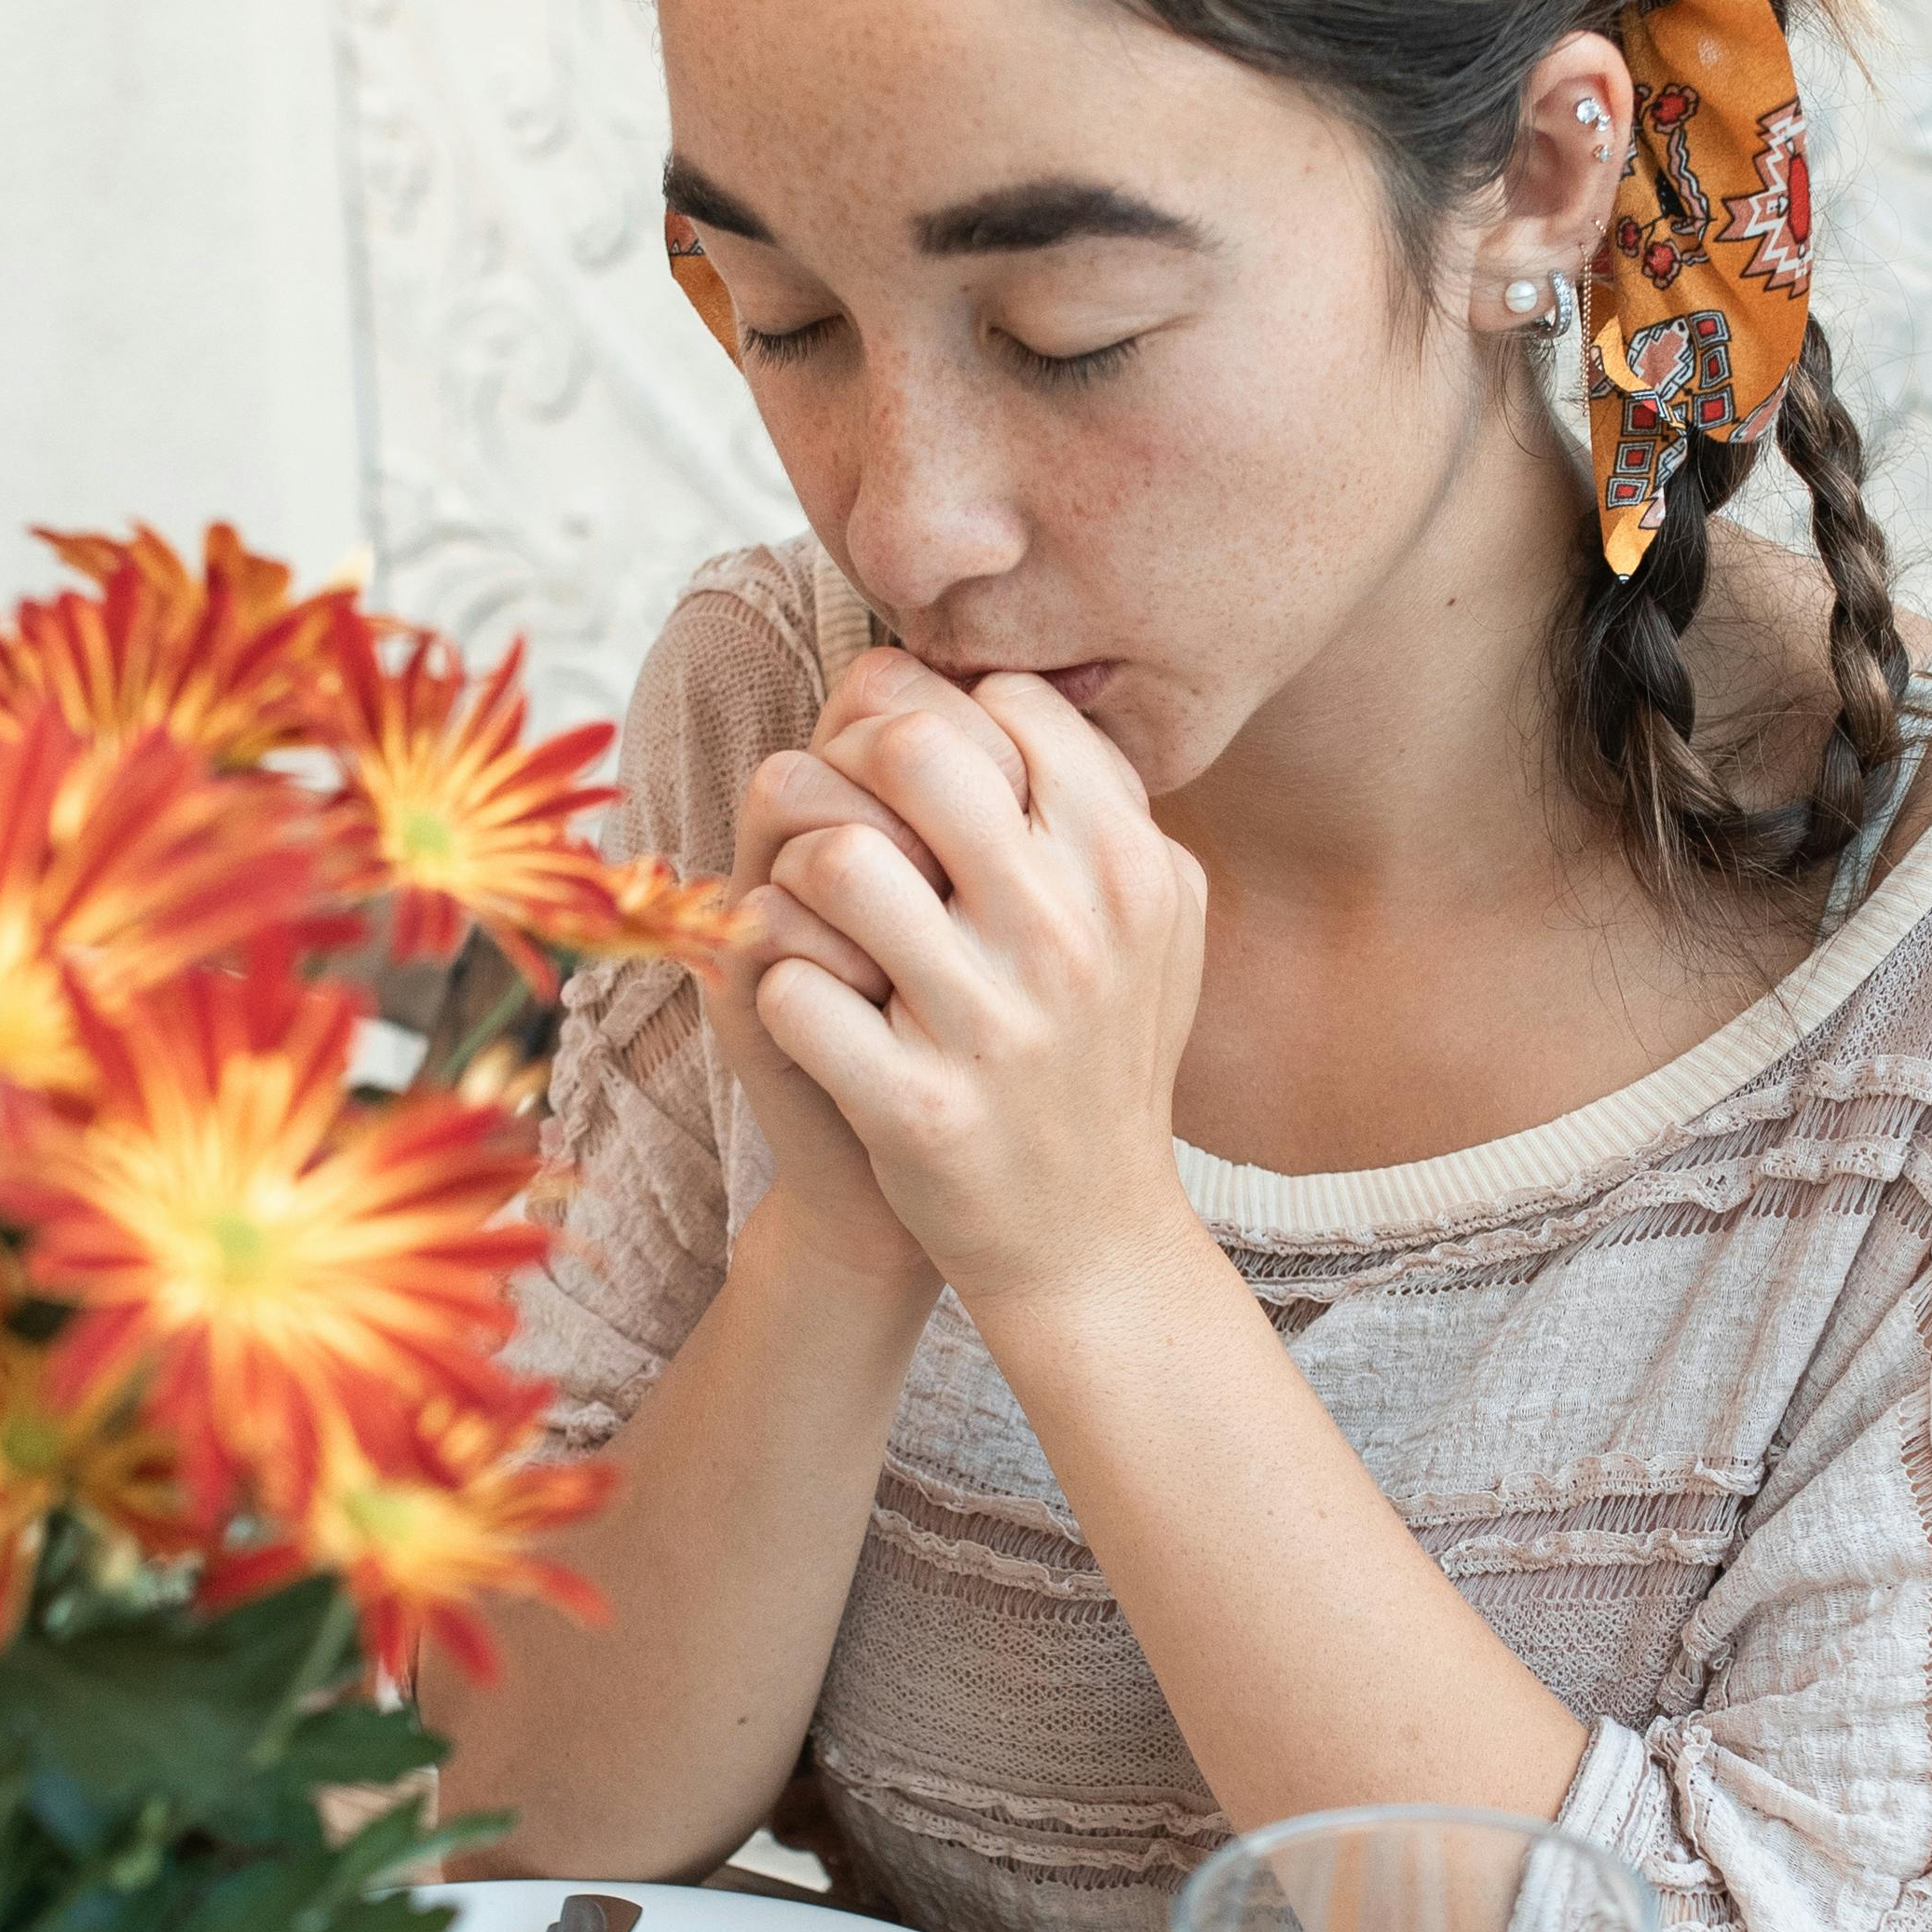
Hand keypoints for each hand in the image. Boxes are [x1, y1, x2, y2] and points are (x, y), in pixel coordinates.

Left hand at [737, 650, 1205, 1328]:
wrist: (1087, 1243)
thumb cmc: (1099, 1056)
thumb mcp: (1153, 923)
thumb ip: (1107, 804)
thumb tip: (1008, 688)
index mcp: (1132, 870)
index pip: (1004, 701)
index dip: (931, 716)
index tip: (907, 775)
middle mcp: (1072, 935)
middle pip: (908, 748)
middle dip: (849, 770)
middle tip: (840, 824)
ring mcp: (993, 1023)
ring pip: (832, 859)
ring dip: (797, 877)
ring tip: (814, 917)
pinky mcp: (916, 1105)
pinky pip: (791, 985)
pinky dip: (778, 984)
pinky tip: (812, 1007)